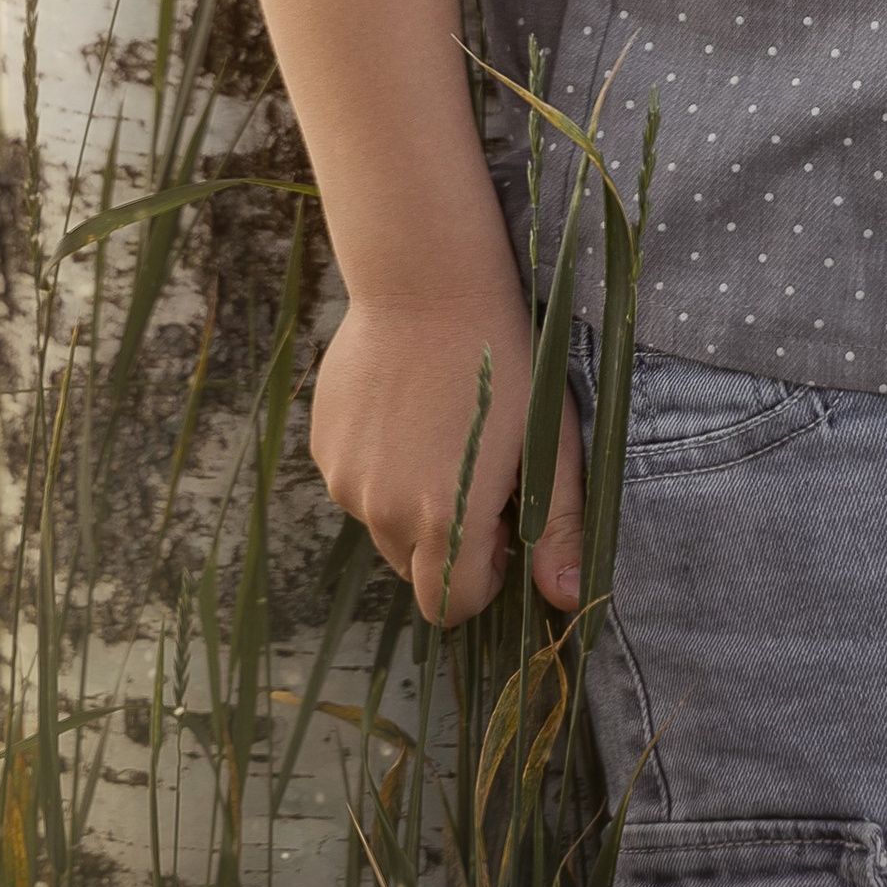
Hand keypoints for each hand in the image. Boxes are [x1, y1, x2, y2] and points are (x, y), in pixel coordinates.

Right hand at [309, 282, 586, 626]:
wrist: (428, 280)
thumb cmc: (505, 356)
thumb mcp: (549, 437)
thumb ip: (557, 524)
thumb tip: (564, 599)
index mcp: (445, 520)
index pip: (449, 606)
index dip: (481, 577)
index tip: (500, 522)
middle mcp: (384, 512)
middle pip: (416, 566)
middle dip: (447, 538)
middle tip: (476, 466)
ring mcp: (344, 479)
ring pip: (383, 522)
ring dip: (411, 499)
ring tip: (441, 426)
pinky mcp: (322, 446)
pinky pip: (356, 480)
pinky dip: (381, 464)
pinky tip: (408, 406)